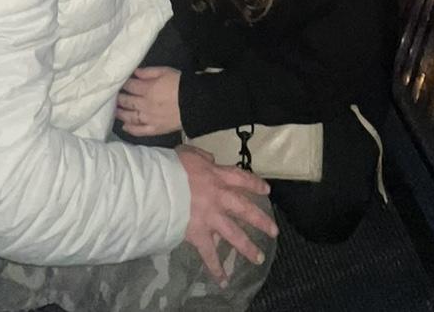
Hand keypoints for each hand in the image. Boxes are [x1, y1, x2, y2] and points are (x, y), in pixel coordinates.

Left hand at [116, 65, 181, 136]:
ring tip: (114, 111)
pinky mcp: (155, 129)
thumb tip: (134, 72)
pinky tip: (125, 126)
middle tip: (113, 97)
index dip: (123, 84)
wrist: (195, 103)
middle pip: (127, 102)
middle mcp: (144, 105)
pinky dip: (131, 129)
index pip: (130, 86)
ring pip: (130, 117)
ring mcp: (149, 119)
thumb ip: (148, 72)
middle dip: (119, 98)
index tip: (117, 83)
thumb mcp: (165, 71)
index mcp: (147, 89)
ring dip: (121, 114)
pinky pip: (140, 131)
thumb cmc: (180, 84)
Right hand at [175, 144, 275, 286]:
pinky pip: (210, 255)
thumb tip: (211, 159)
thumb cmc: (172, 167)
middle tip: (274, 231)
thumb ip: (204, 156)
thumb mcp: (190, 153)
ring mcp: (211, 218)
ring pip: (234, 234)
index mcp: (217, 176)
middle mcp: (219, 198)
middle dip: (261, 220)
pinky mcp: (199, 235)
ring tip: (259, 258)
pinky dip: (216, 269)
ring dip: (247, 247)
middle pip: (245, 209)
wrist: (159, 186)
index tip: (267, 191)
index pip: (241, 179)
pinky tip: (224, 280)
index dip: (255, 184)